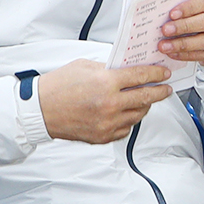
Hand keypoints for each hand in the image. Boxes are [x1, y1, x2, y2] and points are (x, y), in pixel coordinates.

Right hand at [36, 60, 173, 143]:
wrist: (39, 110)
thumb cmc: (58, 86)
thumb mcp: (85, 66)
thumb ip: (109, 68)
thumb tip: (129, 69)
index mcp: (105, 83)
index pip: (141, 76)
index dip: (156, 74)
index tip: (163, 73)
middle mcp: (109, 104)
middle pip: (146, 97)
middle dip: (160, 91)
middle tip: (165, 88)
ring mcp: (107, 123)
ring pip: (138, 114)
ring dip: (144, 106)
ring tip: (145, 99)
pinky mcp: (103, 136)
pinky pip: (126, 128)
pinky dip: (129, 119)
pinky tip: (126, 112)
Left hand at [160, 0, 203, 68]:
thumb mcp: (203, 2)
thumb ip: (189, 4)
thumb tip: (164, 12)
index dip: (190, 7)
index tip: (172, 14)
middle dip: (185, 27)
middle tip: (166, 30)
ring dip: (184, 44)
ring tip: (166, 46)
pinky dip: (189, 55)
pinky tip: (175, 53)